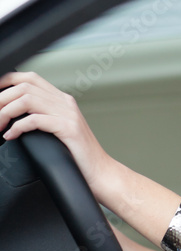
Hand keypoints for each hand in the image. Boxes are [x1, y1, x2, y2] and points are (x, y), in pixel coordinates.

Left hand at [0, 71, 112, 197]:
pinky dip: (17, 127)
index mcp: (62, 100)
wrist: (101, 172)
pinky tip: (11, 136)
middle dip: (1, 99)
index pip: (30, 78)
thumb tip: (14, 117)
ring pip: (27, 100)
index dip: (8, 81)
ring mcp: (68, 114)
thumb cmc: (77, 157)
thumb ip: (42, 118)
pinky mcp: (68, 128)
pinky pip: (35, 120)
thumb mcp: (58, 131)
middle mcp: (65, 102)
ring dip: (6, 112)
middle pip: (25, 86)